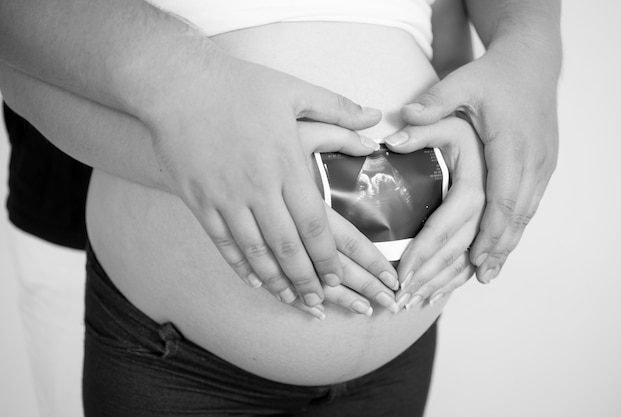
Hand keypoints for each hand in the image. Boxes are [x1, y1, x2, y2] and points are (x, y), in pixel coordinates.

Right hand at [143, 48, 393, 309]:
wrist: (177, 85)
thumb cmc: (239, 86)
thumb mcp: (294, 90)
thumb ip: (338, 109)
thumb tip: (376, 121)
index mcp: (287, 164)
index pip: (315, 225)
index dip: (328, 257)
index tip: (338, 279)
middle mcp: (259, 188)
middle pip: (288, 247)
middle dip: (307, 279)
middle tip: (320, 302)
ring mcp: (226, 198)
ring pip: (256, 252)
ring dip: (276, 280)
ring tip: (292, 300)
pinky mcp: (199, 201)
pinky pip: (223, 243)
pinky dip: (240, 266)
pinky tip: (254, 281)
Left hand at [392, 49, 558, 282]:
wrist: (534, 62)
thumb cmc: (496, 75)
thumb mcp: (462, 84)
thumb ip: (430, 108)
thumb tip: (393, 136)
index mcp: (510, 148)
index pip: (495, 203)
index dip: (480, 237)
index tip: (461, 264)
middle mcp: (529, 165)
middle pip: (506, 223)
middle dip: (478, 258)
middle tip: (444, 287)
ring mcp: (539, 171)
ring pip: (519, 224)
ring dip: (496, 255)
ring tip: (471, 282)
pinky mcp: (539, 172)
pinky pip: (524, 214)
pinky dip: (507, 240)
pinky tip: (491, 259)